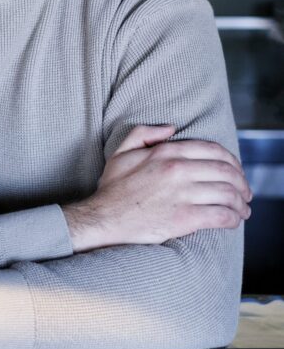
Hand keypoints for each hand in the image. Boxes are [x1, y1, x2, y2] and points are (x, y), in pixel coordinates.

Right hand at [64, 124, 251, 251]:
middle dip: (242, 182)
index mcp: (165, 152)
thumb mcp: (121, 152)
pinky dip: (234, 218)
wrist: (103, 219)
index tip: (236, 171)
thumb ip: (144, 133)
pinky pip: (221, 215)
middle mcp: (177, 170)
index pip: (213, 150)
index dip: (232, 161)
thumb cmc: (113, 189)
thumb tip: (170, 128)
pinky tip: (234, 220)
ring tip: (243, 209)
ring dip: (241, 203)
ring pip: (228, 194)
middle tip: (245, 192)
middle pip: (226, 172)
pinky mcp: (185, 218)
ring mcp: (182, 194)